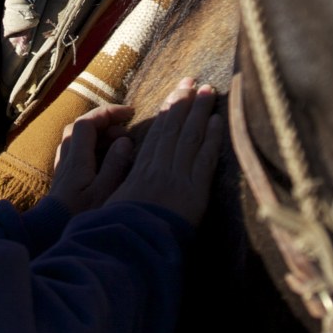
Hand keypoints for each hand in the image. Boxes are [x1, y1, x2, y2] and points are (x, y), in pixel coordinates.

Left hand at [48, 105, 135, 213]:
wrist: (48, 235)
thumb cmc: (78, 217)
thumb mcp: (103, 193)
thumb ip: (115, 165)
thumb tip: (125, 141)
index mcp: (77, 159)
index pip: (88, 123)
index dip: (108, 113)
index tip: (129, 114)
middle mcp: (67, 159)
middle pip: (81, 127)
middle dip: (104, 122)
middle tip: (126, 130)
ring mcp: (64, 168)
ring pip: (78, 139)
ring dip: (99, 135)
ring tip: (120, 144)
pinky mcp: (64, 179)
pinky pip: (78, 152)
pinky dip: (93, 147)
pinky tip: (106, 160)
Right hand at [104, 79, 221, 226]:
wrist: (133, 252)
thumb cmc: (119, 234)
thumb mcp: (114, 204)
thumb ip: (125, 184)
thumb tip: (128, 170)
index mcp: (141, 171)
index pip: (158, 134)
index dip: (168, 111)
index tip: (176, 93)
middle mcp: (160, 169)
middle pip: (175, 128)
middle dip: (185, 101)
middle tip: (194, 81)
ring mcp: (178, 178)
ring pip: (190, 137)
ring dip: (200, 111)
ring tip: (209, 90)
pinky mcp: (195, 193)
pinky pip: (205, 159)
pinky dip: (212, 138)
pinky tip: (218, 121)